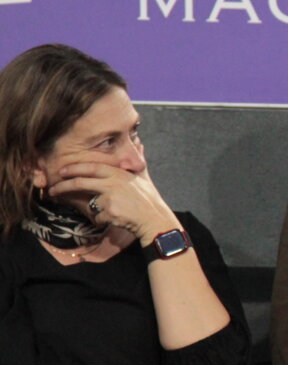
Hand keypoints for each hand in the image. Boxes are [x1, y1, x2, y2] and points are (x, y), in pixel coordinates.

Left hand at [47, 154, 177, 243]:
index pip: (91, 167)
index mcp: (118, 173)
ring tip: (114, 212)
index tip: (62, 171)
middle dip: (64, 186)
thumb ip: (136, 161)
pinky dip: (103, 220)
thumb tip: (139, 144)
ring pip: (91, 204)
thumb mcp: (143, 177)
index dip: (75, 168)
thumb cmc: (149, 199)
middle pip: (81, 183)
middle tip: (54, 190)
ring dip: (97, 210)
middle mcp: (113, 183)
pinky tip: (117, 219)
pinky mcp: (110, 212)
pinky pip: (98, 217)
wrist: (155, 219)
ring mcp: (111, 198)